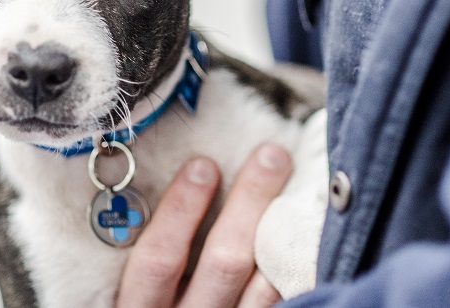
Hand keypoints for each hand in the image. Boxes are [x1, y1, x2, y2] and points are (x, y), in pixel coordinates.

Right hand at [117, 144, 292, 307]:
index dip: (181, 210)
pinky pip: (287, 307)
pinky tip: (310, 241)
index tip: (204, 164)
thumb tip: (190, 182)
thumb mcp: (138, 302)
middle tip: (271, 156)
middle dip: (250, 203)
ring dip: (284, 233)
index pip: (158, 261)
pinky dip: (299, 273)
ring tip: (301, 188)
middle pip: (224, 263)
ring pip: (264, 288)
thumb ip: (155, 264)